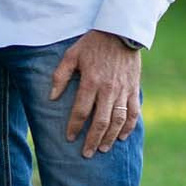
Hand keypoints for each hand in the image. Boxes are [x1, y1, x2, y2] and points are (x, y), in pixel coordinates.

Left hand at [52, 31, 142, 156]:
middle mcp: (108, 89)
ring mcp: (123, 91)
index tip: (69, 138)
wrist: (121, 32)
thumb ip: (60, 76)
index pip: (81, 111)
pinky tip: (122, 137)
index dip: (74, 127)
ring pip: (118, 121)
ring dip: (110, 137)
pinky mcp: (134, 89)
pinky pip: (133, 112)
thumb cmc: (92, 43)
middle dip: (92, 140)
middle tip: (86, 153)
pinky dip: (129, 127)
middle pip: (100, 121)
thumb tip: (51, 97)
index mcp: (91, 82)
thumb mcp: (71, 55)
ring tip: (103, 149)